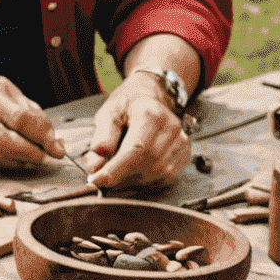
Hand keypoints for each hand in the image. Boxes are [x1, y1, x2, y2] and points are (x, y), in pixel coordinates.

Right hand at [0, 69, 62, 167]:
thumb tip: (49, 131)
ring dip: (23, 159)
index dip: (44, 135)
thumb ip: (24, 106)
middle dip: (35, 152)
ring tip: (35, 156)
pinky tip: (16, 158)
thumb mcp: (0, 86)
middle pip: (10, 140)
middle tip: (50, 156)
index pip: (23, 118)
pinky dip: (7, 161)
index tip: (57, 146)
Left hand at [87, 74, 189, 189]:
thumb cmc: (126, 106)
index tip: (96, 181)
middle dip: (120, 176)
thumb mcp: (108, 113)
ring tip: (116, 170)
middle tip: (101, 176)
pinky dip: (145, 180)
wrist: (149, 98)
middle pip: (145, 164)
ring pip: (155, 175)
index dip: (115, 170)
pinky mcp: (184, 155)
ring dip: (131, 180)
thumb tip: (95, 165)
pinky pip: (164, 178)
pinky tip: (133, 170)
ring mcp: (181, 143)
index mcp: (150, 114)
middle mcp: (171, 129)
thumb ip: (101, 138)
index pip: (135, 149)